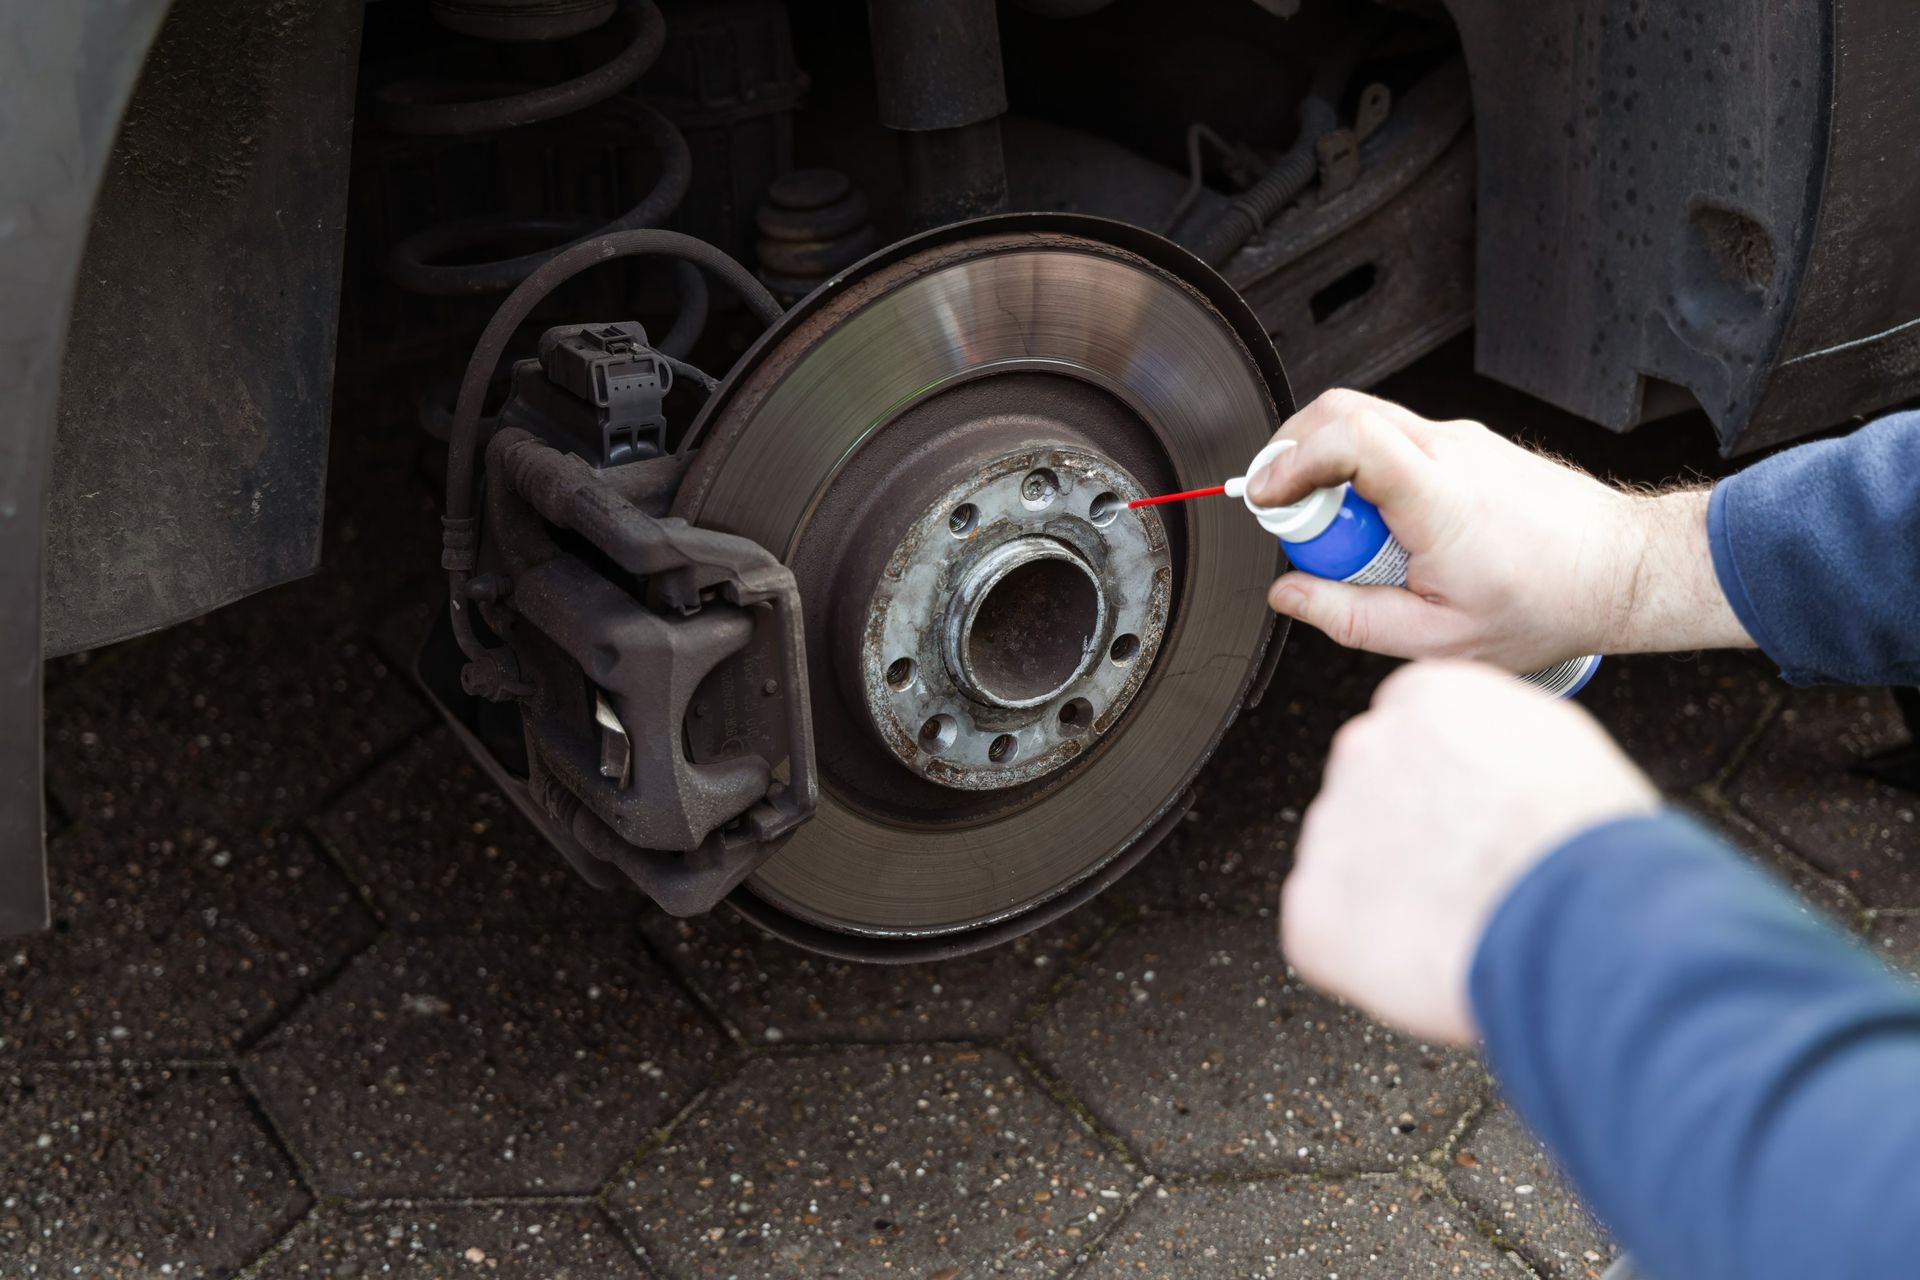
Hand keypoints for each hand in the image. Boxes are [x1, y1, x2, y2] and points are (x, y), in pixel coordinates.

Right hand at [1246, 389, 1750, 667]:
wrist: (1622, 570)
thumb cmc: (1546, 605)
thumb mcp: (1436, 639)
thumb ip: (1349, 617)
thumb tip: (1288, 594)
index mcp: (1440, 498)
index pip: (1348, 438)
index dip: (1290, 460)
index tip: (1265, 499)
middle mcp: (1449, 450)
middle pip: (1339, 412)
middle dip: (1291, 456)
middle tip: (1287, 516)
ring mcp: (1460, 438)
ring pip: (1363, 420)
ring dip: (1328, 466)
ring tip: (1343, 533)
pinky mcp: (1466, 442)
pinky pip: (1392, 439)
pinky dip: (1363, 472)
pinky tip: (1382, 528)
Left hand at [1280, 661, 1659, 1043]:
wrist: (1578, 916)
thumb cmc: (1587, 844)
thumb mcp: (1559, 751)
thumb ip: (1494, 749)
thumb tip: (1485, 778)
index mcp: (1425, 700)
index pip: (1409, 733)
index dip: (1445, 790)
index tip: (1469, 822)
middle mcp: (1364, 749)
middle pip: (1371, 795)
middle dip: (1408, 839)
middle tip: (1466, 882)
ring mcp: (1330, 824)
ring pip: (1346, 864)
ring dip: (1386, 897)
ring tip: (1459, 925)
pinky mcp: (1312, 905)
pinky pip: (1324, 932)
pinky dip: (1362, 957)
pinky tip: (1424, 960)